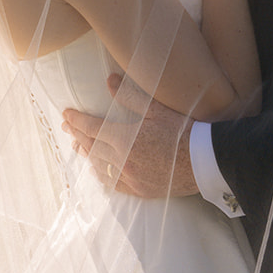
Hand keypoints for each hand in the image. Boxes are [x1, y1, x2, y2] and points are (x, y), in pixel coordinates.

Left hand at [61, 75, 198, 197]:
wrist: (206, 161)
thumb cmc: (184, 131)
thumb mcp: (157, 109)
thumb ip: (130, 97)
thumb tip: (109, 81)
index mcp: (124, 138)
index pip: (91, 128)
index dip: (76, 120)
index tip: (65, 114)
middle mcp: (122, 160)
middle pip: (91, 147)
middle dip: (77, 135)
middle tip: (67, 127)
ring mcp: (131, 178)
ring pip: (99, 167)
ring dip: (88, 155)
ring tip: (79, 147)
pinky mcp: (140, 191)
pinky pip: (114, 184)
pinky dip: (103, 175)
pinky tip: (100, 170)